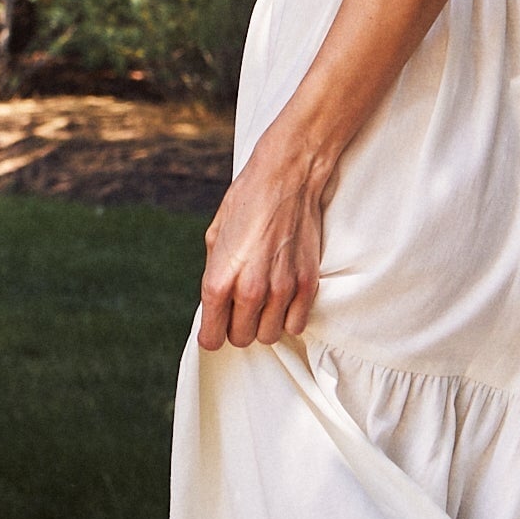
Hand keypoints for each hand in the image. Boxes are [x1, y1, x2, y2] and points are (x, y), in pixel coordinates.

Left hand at [199, 127, 335, 350]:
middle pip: (241, 339)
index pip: (212, 337)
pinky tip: (283, 300)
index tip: (216, 328)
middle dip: (237, 328)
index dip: (212, 335)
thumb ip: (213, 275)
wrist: (287, 178)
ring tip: (263, 303)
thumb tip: (215, 305)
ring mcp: (282, 290)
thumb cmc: (247, 203)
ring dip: (263, 324)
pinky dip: (288, 318)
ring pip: (269, 336)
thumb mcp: (214, 237)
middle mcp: (250, 290)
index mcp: (220, 280)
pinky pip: (296, 325)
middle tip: (239, 308)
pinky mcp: (307, 285)